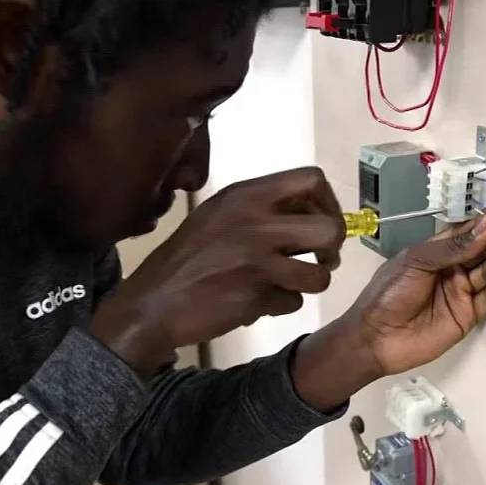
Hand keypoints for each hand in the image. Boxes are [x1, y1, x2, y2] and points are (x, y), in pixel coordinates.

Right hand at [90, 168, 343, 379]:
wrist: (152, 304)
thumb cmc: (187, 258)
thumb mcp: (218, 216)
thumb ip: (261, 209)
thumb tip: (314, 213)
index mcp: (245, 195)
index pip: (311, 179)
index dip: (328, 202)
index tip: (321, 222)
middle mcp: (254, 221)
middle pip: (330, 228)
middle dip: (333, 249)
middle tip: (321, 260)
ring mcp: (257, 260)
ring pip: (320, 274)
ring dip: (311, 282)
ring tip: (288, 284)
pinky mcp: (256, 296)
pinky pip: (294, 302)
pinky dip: (282, 305)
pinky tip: (259, 302)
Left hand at [293, 214, 485, 409]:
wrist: (377, 336)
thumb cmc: (390, 292)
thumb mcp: (417, 261)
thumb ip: (452, 247)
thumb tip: (485, 226)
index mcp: (437, 251)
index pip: (467, 233)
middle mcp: (452, 269)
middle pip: (483, 251)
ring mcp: (461, 292)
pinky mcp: (468, 315)